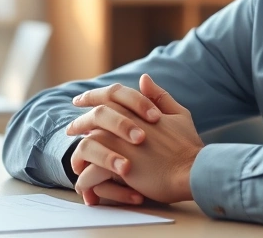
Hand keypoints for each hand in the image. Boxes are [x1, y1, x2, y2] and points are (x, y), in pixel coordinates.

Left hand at [71, 75, 203, 204]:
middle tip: (70, 130)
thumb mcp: (179, 114)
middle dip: (78, 123)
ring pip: (85, 144)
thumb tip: (144, 78)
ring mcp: (118, 143)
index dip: (92, 96)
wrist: (192, 170)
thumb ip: (160, 96)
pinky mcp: (116, 166)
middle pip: (91, 118)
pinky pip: (90, 173)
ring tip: (76, 163)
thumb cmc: (188, 146)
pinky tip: (85, 184)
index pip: (108, 96)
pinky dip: (85, 179)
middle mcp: (124, 123)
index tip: (80, 100)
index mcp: (137, 110)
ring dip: (78, 154)